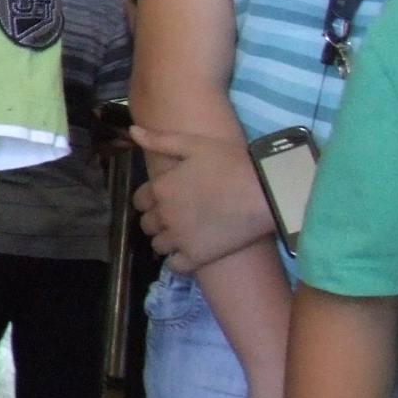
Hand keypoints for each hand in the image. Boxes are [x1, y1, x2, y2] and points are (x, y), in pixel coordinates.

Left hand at [131, 124, 277, 268]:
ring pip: (158, 245)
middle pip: (147, 224)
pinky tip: (191, 250)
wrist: (266, 191)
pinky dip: (179, 260)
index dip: (150, 199)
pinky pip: (175, 266)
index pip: (139, 201)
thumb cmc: (231, 163)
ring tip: (185, 233)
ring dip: (167, 240)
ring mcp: (179, 238)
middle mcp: (164, 215)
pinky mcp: (197, 257)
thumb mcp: (194, 144)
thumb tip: (132, 131)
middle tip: (178, 215)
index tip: (165, 198)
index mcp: (161, 188)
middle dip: (158, 219)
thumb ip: (160, 140)